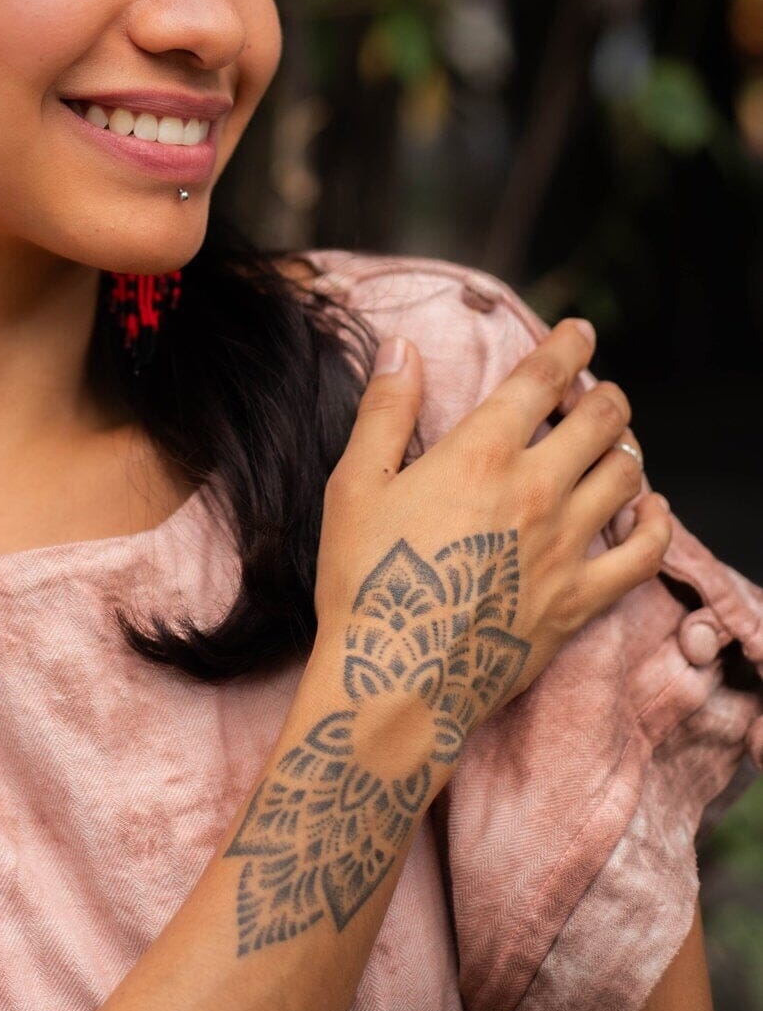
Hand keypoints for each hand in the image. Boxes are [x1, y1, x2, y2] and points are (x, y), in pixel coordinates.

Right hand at [314, 319, 670, 744]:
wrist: (394, 680)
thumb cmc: (364, 580)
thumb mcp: (354, 484)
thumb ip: (385, 411)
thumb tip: (402, 347)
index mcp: (481, 454)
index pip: (542, 379)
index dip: (566, 346)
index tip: (580, 330)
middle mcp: (536, 490)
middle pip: (600, 422)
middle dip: (605, 396)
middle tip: (596, 393)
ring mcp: (566, 546)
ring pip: (626, 476)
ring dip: (625, 449)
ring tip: (613, 445)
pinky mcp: (581, 599)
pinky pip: (644, 553)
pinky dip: (656, 524)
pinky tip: (650, 512)